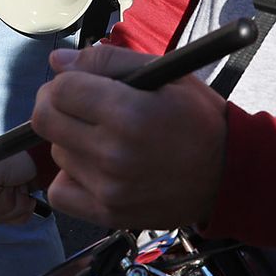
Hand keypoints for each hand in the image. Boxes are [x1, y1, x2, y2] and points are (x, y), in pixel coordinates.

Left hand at [30, 44, 226, 230]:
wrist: (229, 174)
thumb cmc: (198, 118)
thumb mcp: (163, 73)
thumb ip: (107, 61)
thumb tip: (56, 62)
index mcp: (128, 112)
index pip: (60, 90)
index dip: (64, 81)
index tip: (77, 83)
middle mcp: (113, 153)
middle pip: (46, 121)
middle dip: (56, 106)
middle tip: (79, 106)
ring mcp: (109, 188)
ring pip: (56, 154)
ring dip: (70, 142)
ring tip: (103, 139)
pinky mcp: (109, 214)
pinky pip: (60, 193)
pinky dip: (70, 178)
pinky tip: (94, 168)